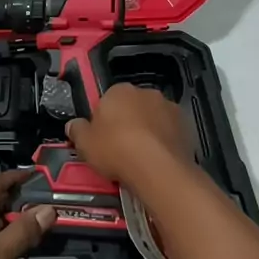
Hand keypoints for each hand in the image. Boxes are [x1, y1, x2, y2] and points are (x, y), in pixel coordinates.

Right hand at [66, 84, 194, 184]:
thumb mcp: (84, 143)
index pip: (107, 100)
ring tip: (139, 157)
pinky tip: (156, 160)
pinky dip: (163, 141)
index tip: (100, 137)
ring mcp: (169, 107)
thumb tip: (73, 125)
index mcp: (119, 90)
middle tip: (118, 148)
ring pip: (152, 118)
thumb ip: (77, 130)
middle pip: (131, 106)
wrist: (157, 168)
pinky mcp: (186, 125)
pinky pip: (169, 132)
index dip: (102, 120)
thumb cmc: (116, 150)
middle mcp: (145, 93)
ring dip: (147, 131)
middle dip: (126, 122)